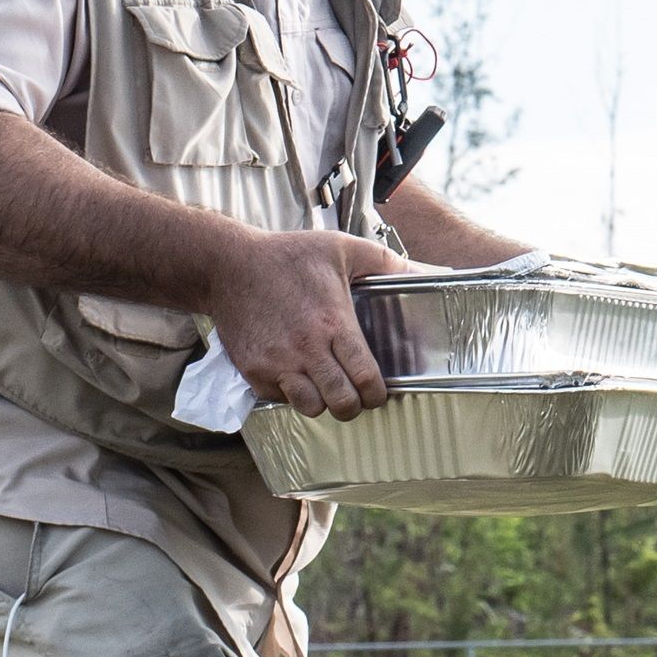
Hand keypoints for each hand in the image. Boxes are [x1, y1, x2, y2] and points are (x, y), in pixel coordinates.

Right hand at [205, 229, 408, 419]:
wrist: (228, 266)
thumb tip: (427, 272)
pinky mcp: (254, 370)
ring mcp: (277, 363)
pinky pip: (281, 398)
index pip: (366, 379)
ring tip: (324, 388)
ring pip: (311, 408)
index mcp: (333, 323)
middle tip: (353, 393)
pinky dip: (291, 394)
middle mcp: (306, 349)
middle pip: (342, 403)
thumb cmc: (287, 256)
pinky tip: (296, 374)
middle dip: (354, 404)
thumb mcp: (341, 247)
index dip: (377, 393)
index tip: (376, 390)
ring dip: (322, 403)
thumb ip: (385, 262)